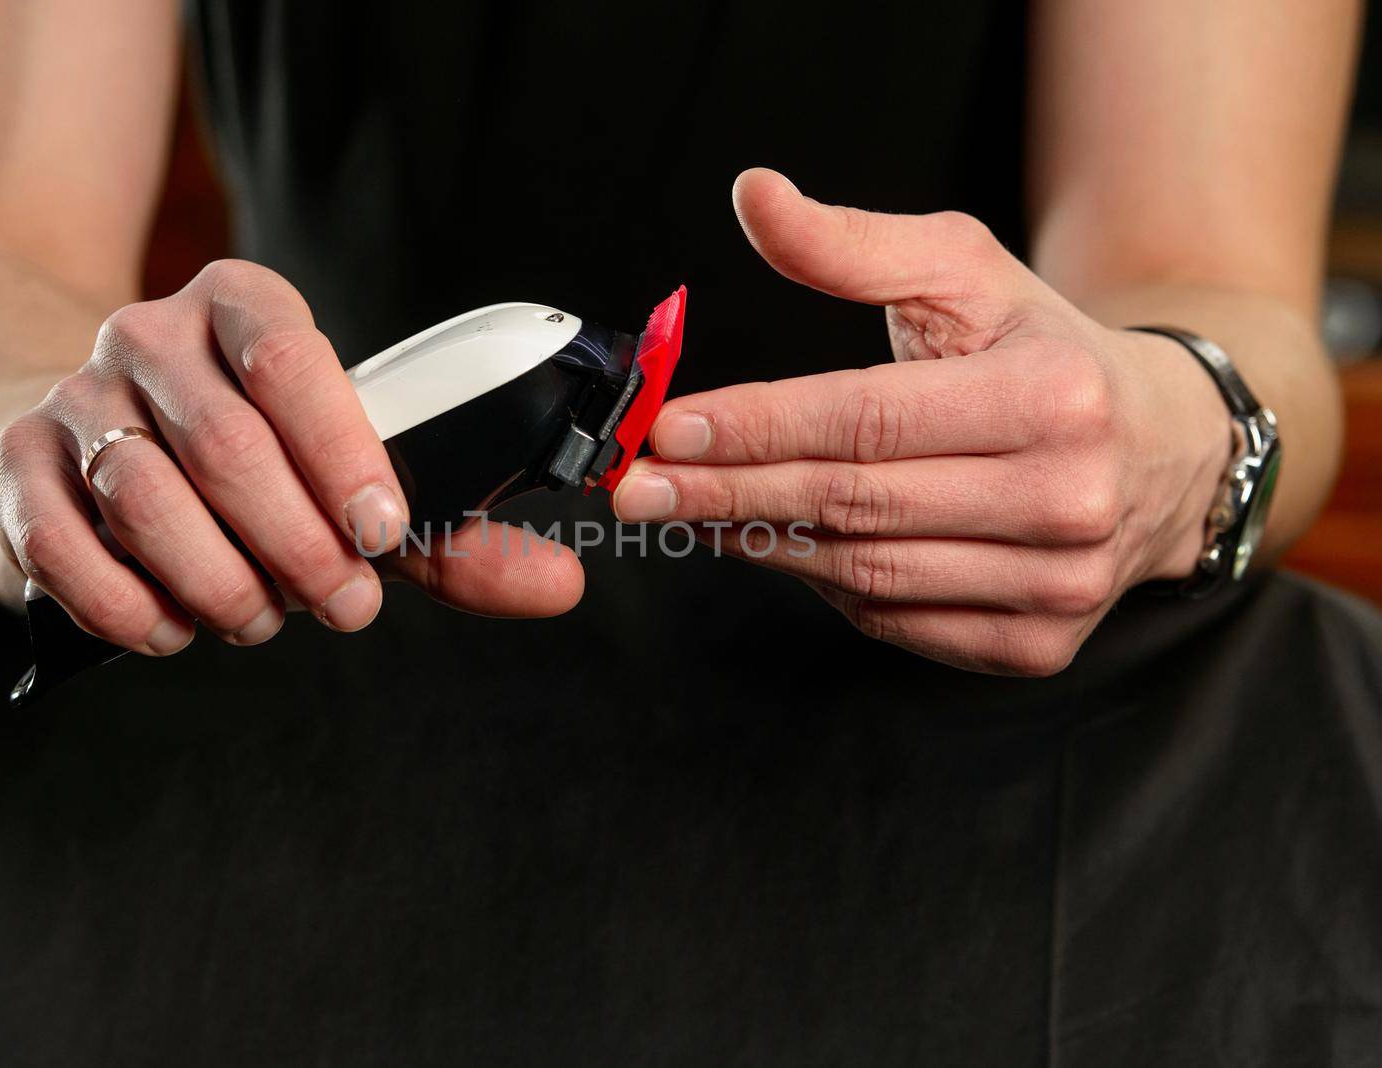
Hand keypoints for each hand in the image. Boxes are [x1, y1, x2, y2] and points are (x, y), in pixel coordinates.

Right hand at [0, 260, 582, 655]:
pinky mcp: (17, 463)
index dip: (341, 449)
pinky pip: (64, 542)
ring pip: (147, 495)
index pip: (292, 358)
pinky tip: (172, 628)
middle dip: (297, 545)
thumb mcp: (345, 480)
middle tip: (345, 606)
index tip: (383, 530)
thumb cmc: (241, 464)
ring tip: (259, 617)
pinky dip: (128, 604)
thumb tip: (561, 585)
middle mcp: (151, 336)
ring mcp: (75, 394)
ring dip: (220, 581)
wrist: (78, 441)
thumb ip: (445, 532)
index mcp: (242, 308)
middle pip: (227, 442)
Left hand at [613, 169, 1232, 675]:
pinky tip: (776, 545)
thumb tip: (752, 196)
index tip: (669, 429)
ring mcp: (1056, 584)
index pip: (867, 418)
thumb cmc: (1044, 351)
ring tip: (690, 511)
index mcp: (1051, 397)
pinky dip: (824, 587)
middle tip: (638, 487)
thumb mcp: (965, 273)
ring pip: (867, 573)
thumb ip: (851, 243)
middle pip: (855, 502)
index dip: (758, 426)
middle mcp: (1064, 499)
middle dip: (730, 494)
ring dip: (763, 543)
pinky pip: (896, 622)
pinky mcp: (1036, 644)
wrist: (1163, 450)